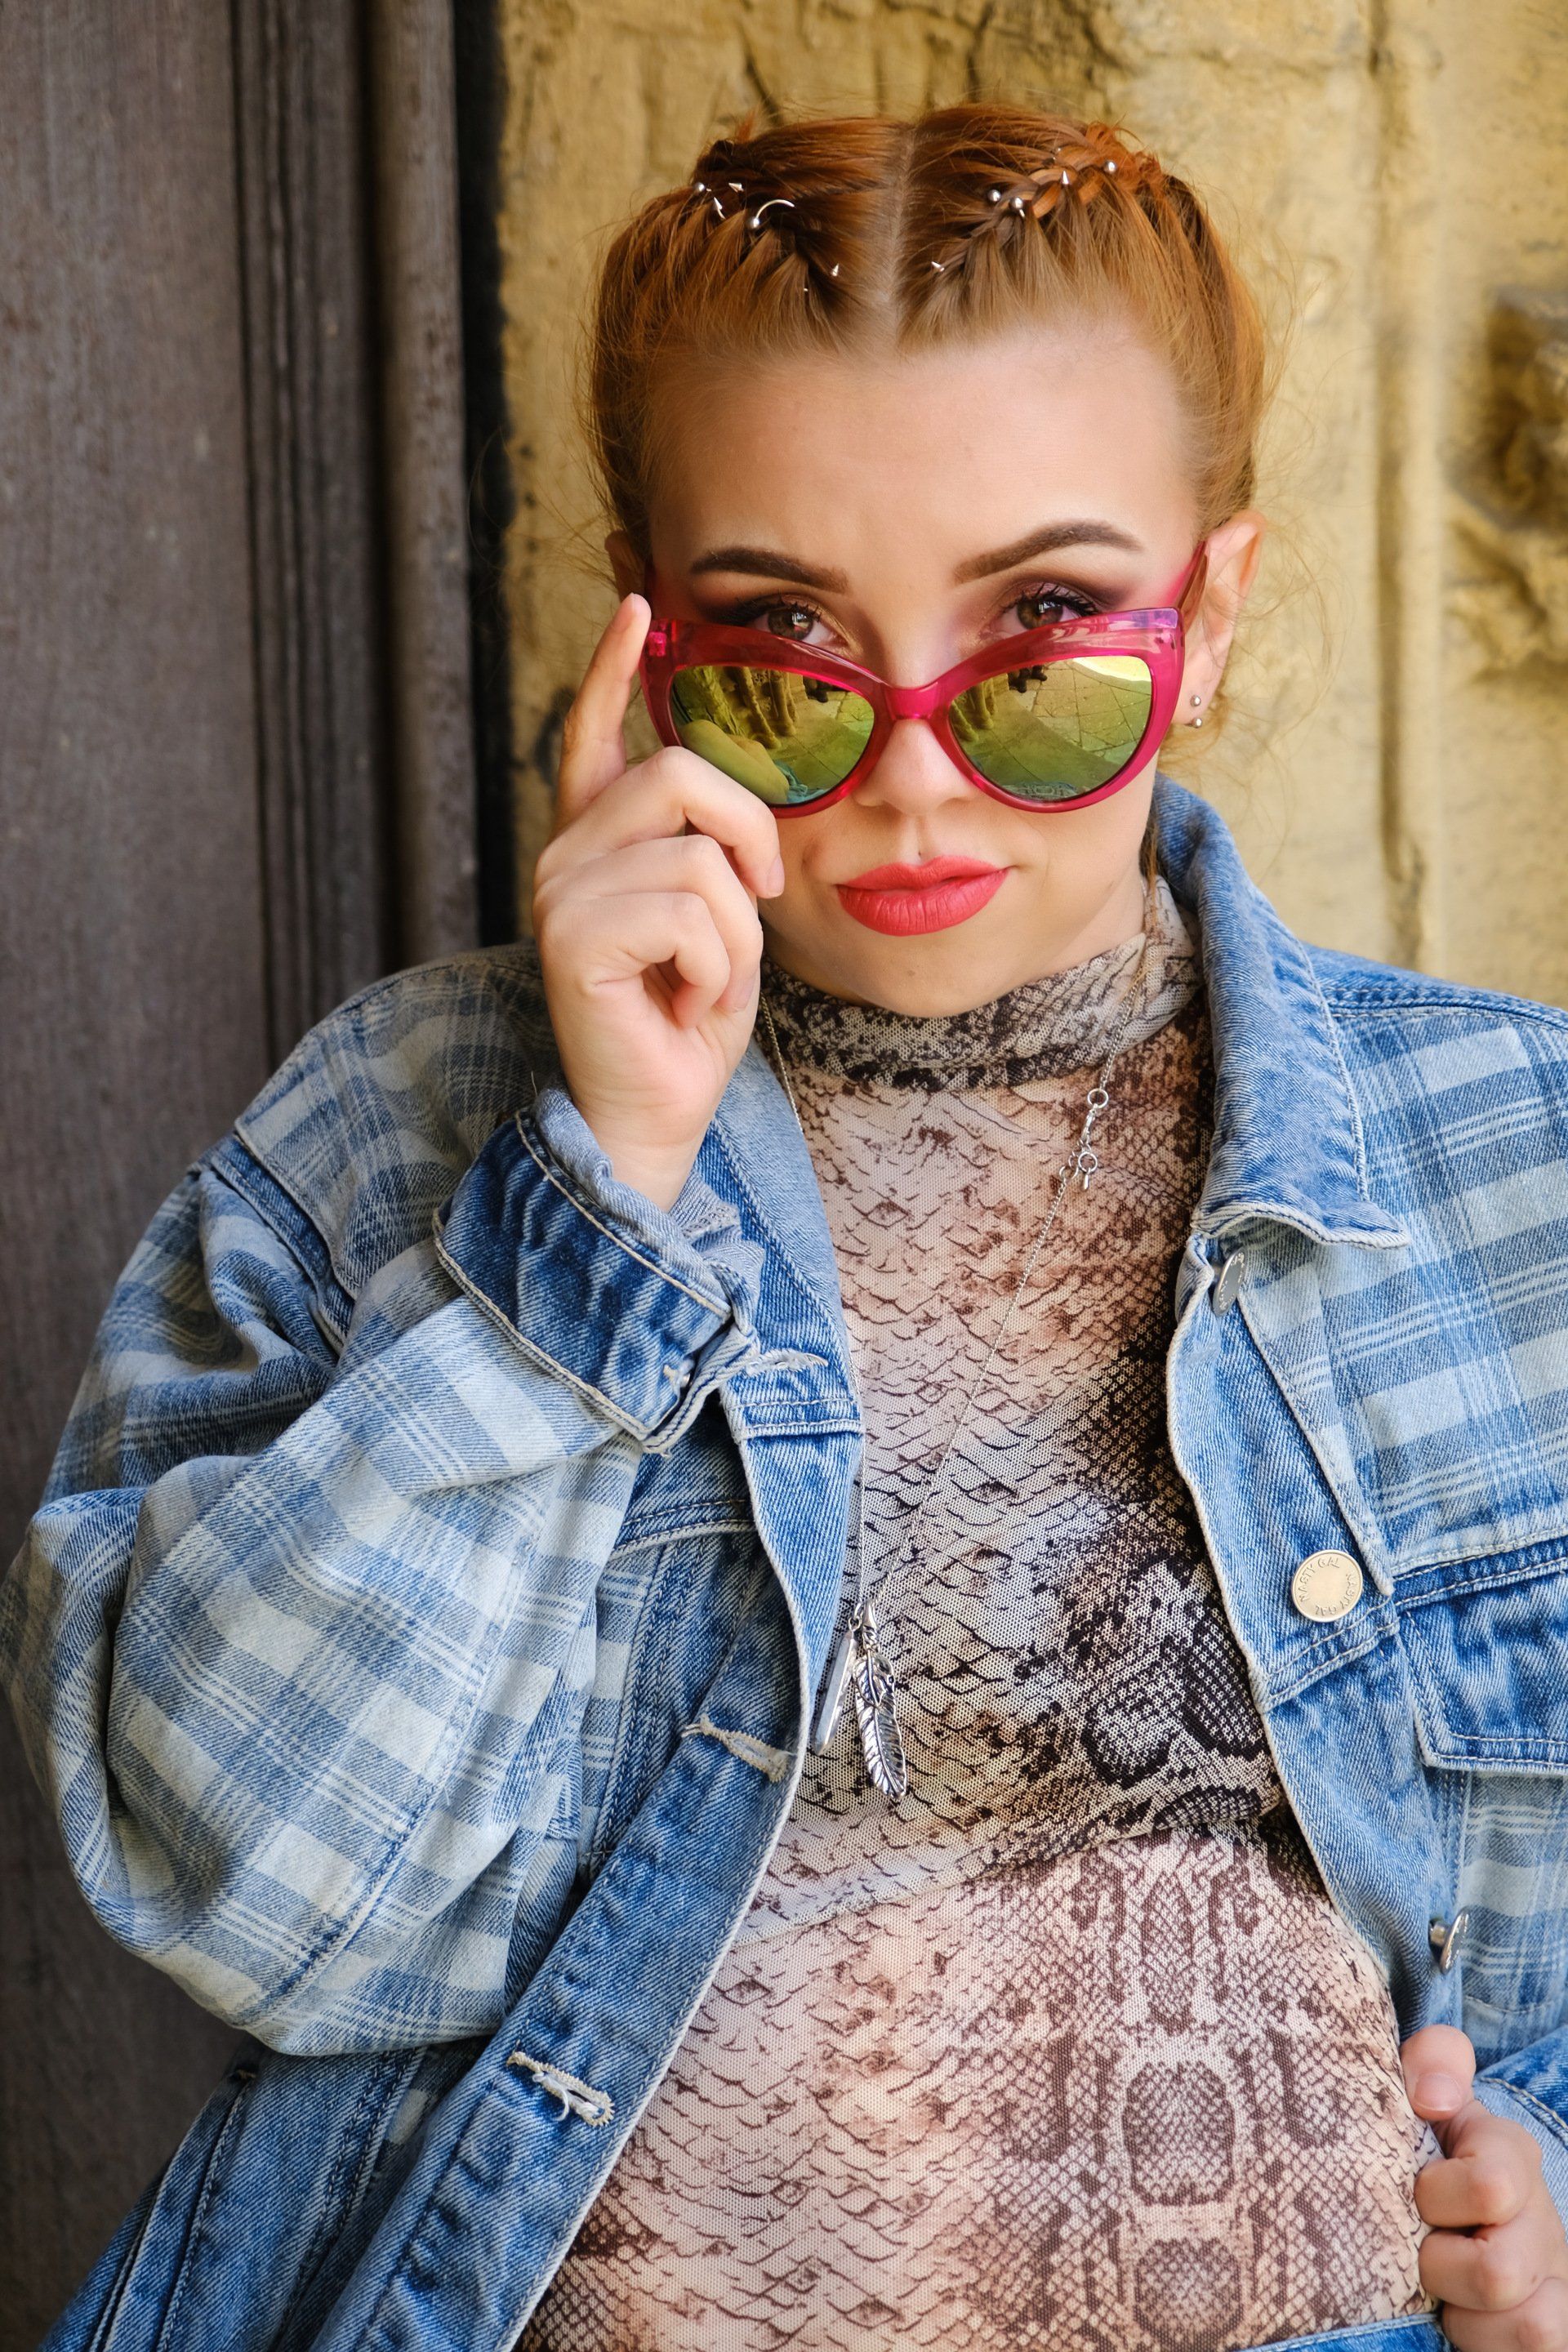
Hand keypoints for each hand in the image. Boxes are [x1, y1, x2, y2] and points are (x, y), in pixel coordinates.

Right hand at [533, 595, 784, 1208]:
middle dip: (750, 839)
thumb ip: (714, 852)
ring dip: (735, 937)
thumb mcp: (720, 920)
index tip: (636, 605)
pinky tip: (686, 1003)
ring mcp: (559, 891)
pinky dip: (715, 967)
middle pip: (682, 774)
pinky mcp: (570, 936)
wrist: (657, 1111)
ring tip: (704, 982)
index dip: (612, 668)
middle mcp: (567, 854)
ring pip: (699, 857)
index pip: (594, 735)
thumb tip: (738, 807)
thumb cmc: (690, 1020)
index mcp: (598, 842)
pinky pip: (687, 911)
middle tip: (755, 910)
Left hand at [1402, 2025, 1567, 2347]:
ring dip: (1466, 2317)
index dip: (1436, 2197)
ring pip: (1530, 2327)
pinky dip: (1484, 2347)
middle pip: (1499, 2274)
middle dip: (1441, 2268)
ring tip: (1442, 2290)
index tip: (1418, 2190)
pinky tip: (1463, 2322)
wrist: (1454, 2213)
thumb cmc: (1428, 2152)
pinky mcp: (1552, 2332)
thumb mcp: (1425, 2093)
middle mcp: (1546, 2222)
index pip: (1490, 2186)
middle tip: (1422, 2249)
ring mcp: (1557, 2283)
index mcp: (1512, 2157)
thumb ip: (1432, 2062)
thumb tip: (1433, 2097)